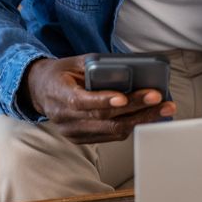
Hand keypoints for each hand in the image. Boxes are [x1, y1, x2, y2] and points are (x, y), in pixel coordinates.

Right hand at [20, 55, 175, 143]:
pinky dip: (131, 126)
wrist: (38, 91)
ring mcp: (73, 133)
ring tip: (164, 109)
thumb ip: (96, 65)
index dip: (105, 101)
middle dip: (137, 110)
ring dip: (141, 120)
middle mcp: (66, 119)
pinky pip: (111, 136)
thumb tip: (128, 66)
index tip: (125, 98)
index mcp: (60, 95)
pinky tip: (149, 116)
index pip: (84, 102)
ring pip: (112, 131)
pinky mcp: (81, 139)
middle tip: (161, 100)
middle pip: (105, 119)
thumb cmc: (60, 73)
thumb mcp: (73, 62)